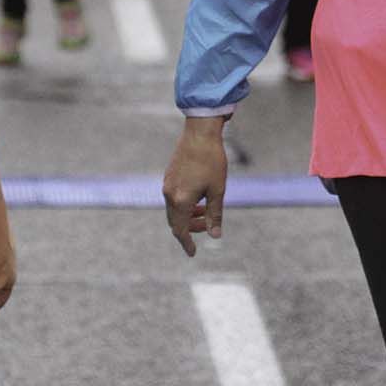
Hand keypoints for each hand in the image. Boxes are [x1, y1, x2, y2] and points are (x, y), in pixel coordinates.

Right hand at [162, 115, 228, 257]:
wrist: (200, 132)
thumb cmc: (212, 160)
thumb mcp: (218, 189)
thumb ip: (215, 214)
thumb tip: (215, 235)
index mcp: (181, 200)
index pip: (180, 230)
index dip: (187, 243)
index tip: (193, 253)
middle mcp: (169, 194)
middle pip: (175, 221)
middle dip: (191, 228)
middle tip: (208, 226)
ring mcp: (167, 184)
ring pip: (174, 209)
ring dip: (188, 215)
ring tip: (206, 210)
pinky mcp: (169, 175)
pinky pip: (173, 197)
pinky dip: (185, 204)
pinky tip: (199, 197)